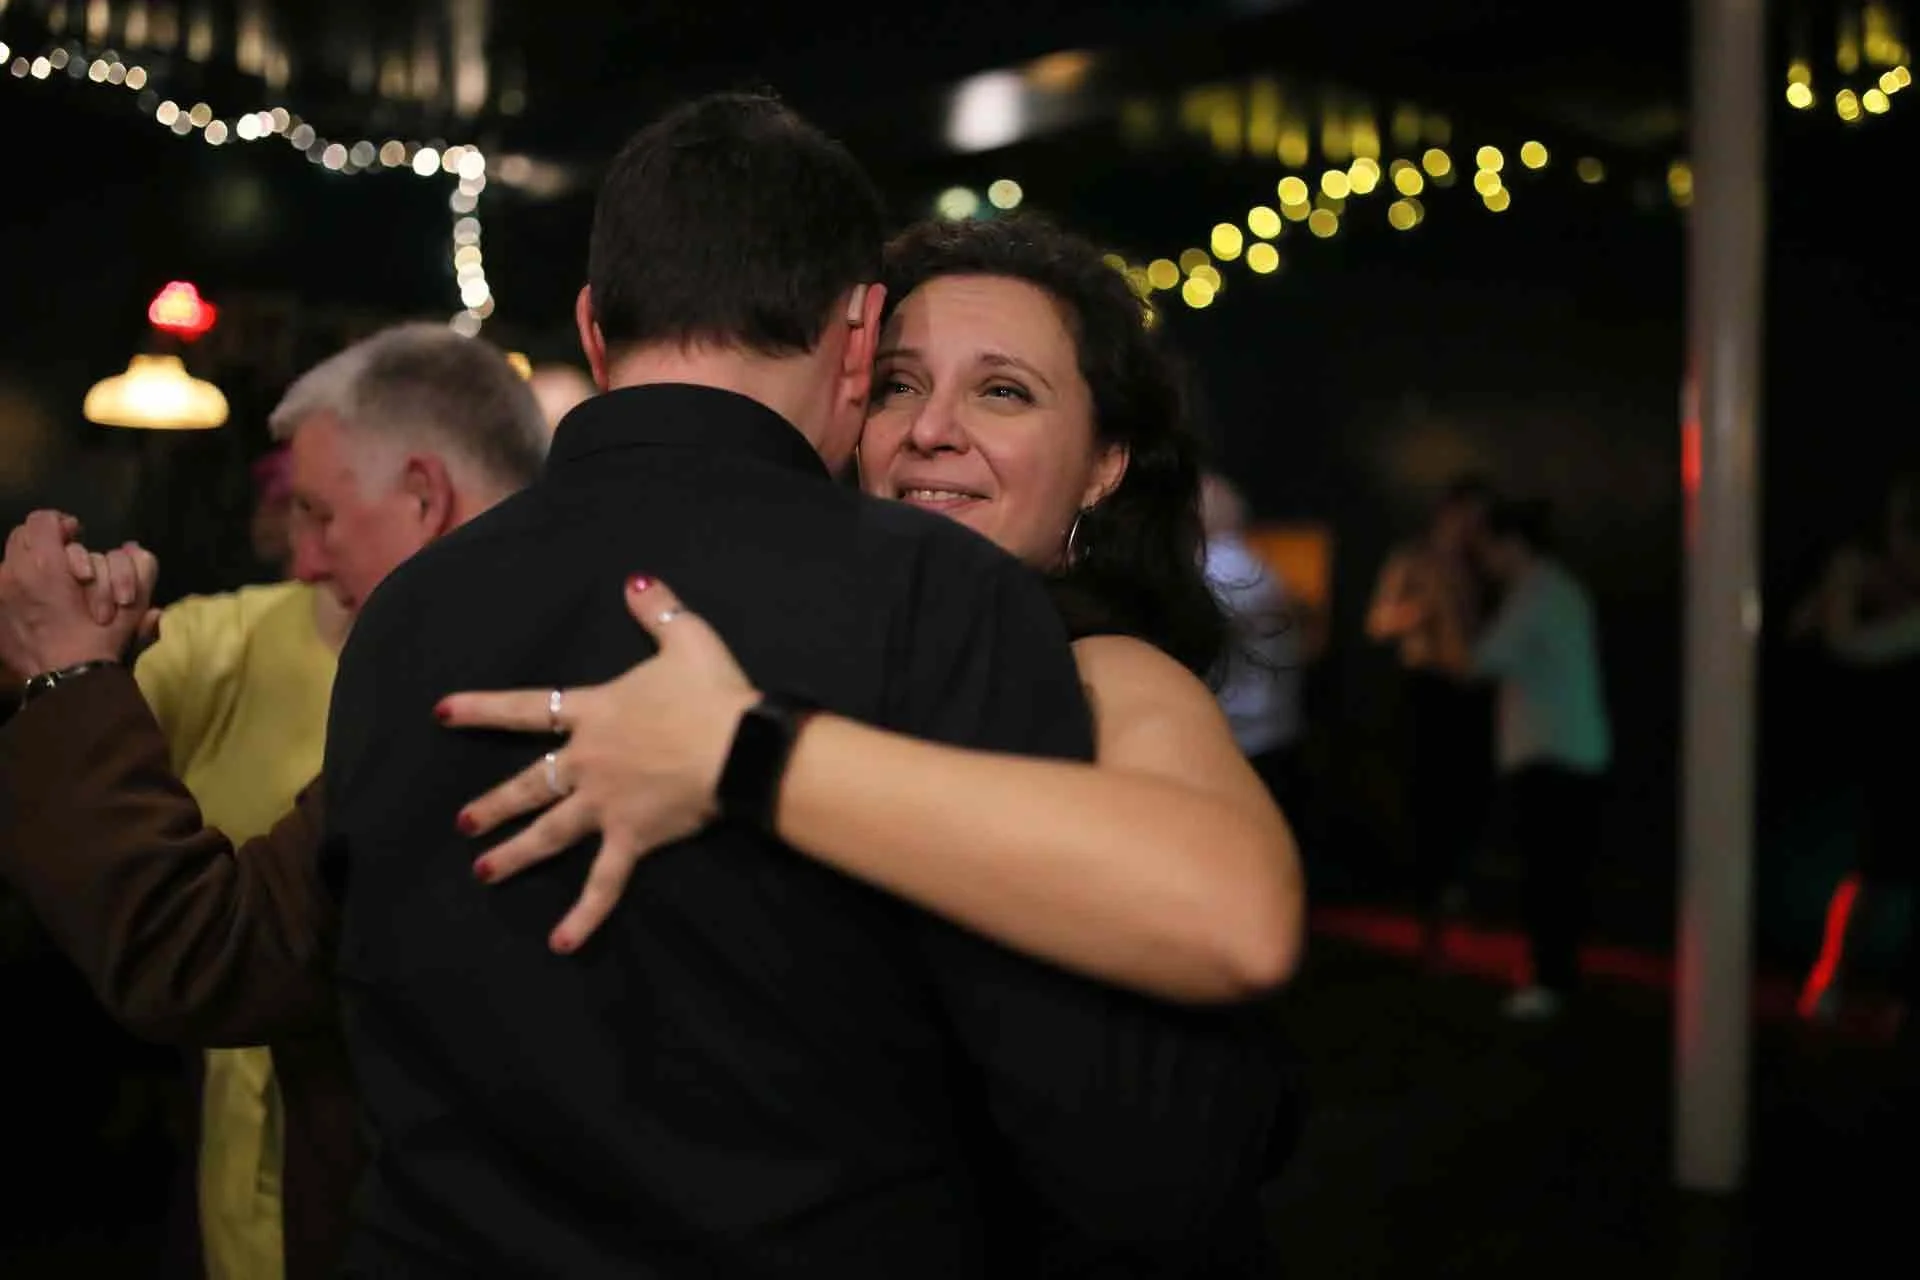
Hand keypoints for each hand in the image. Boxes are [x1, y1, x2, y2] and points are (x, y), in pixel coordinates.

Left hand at [0, 511, 157, 676]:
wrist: (69, 680)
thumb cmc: (101, 640)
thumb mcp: (132, 602)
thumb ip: (136, 567)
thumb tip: (130, 548)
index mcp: (47, 564)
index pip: (43, 520)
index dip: (62, 524)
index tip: (75, 535)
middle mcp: (15, 572)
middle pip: (21, 535)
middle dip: (44, 542)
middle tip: (63, 559)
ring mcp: (0, 592)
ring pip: (10, 559)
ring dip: (29, 563)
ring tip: (48, 581)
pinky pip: (3, 584)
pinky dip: (16, 585)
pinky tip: (33, 600)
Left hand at [435, 576, 759, 953]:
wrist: (738, 746)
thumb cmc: (713, 692)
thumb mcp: (687, 638)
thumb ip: (656, 609)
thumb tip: (634, 580)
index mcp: (595, 713)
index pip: (527, 708)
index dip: (483, 709)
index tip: (442, 712)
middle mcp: (588, 762)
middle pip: (530, 783)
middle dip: (494, 802)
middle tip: (464, 822)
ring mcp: (605, 804)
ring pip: (549, 833)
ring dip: (514, 853)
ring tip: (482, 871)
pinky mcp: (632, 838)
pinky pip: (604, 884)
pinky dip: (583, 915)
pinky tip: (558, 943)